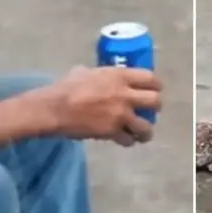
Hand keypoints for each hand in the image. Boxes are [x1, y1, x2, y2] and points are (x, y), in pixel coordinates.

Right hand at [47, 66, 162, 146]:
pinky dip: (128, 141)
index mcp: (120, 76)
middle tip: (151, 111)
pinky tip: (126, 140)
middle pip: (155, 101)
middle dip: (156, 107)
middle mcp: (125, 95)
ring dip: (146, 130)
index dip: (156, 85)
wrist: (56, 108)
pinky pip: (128, 140)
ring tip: (143, 133)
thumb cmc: (67, 86)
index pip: (150, 78)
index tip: (156, 89)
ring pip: (146, 126)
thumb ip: (100, 75)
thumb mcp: (85, 71)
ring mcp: (120, 115)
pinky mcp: (112, 132)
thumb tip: (100, 76)